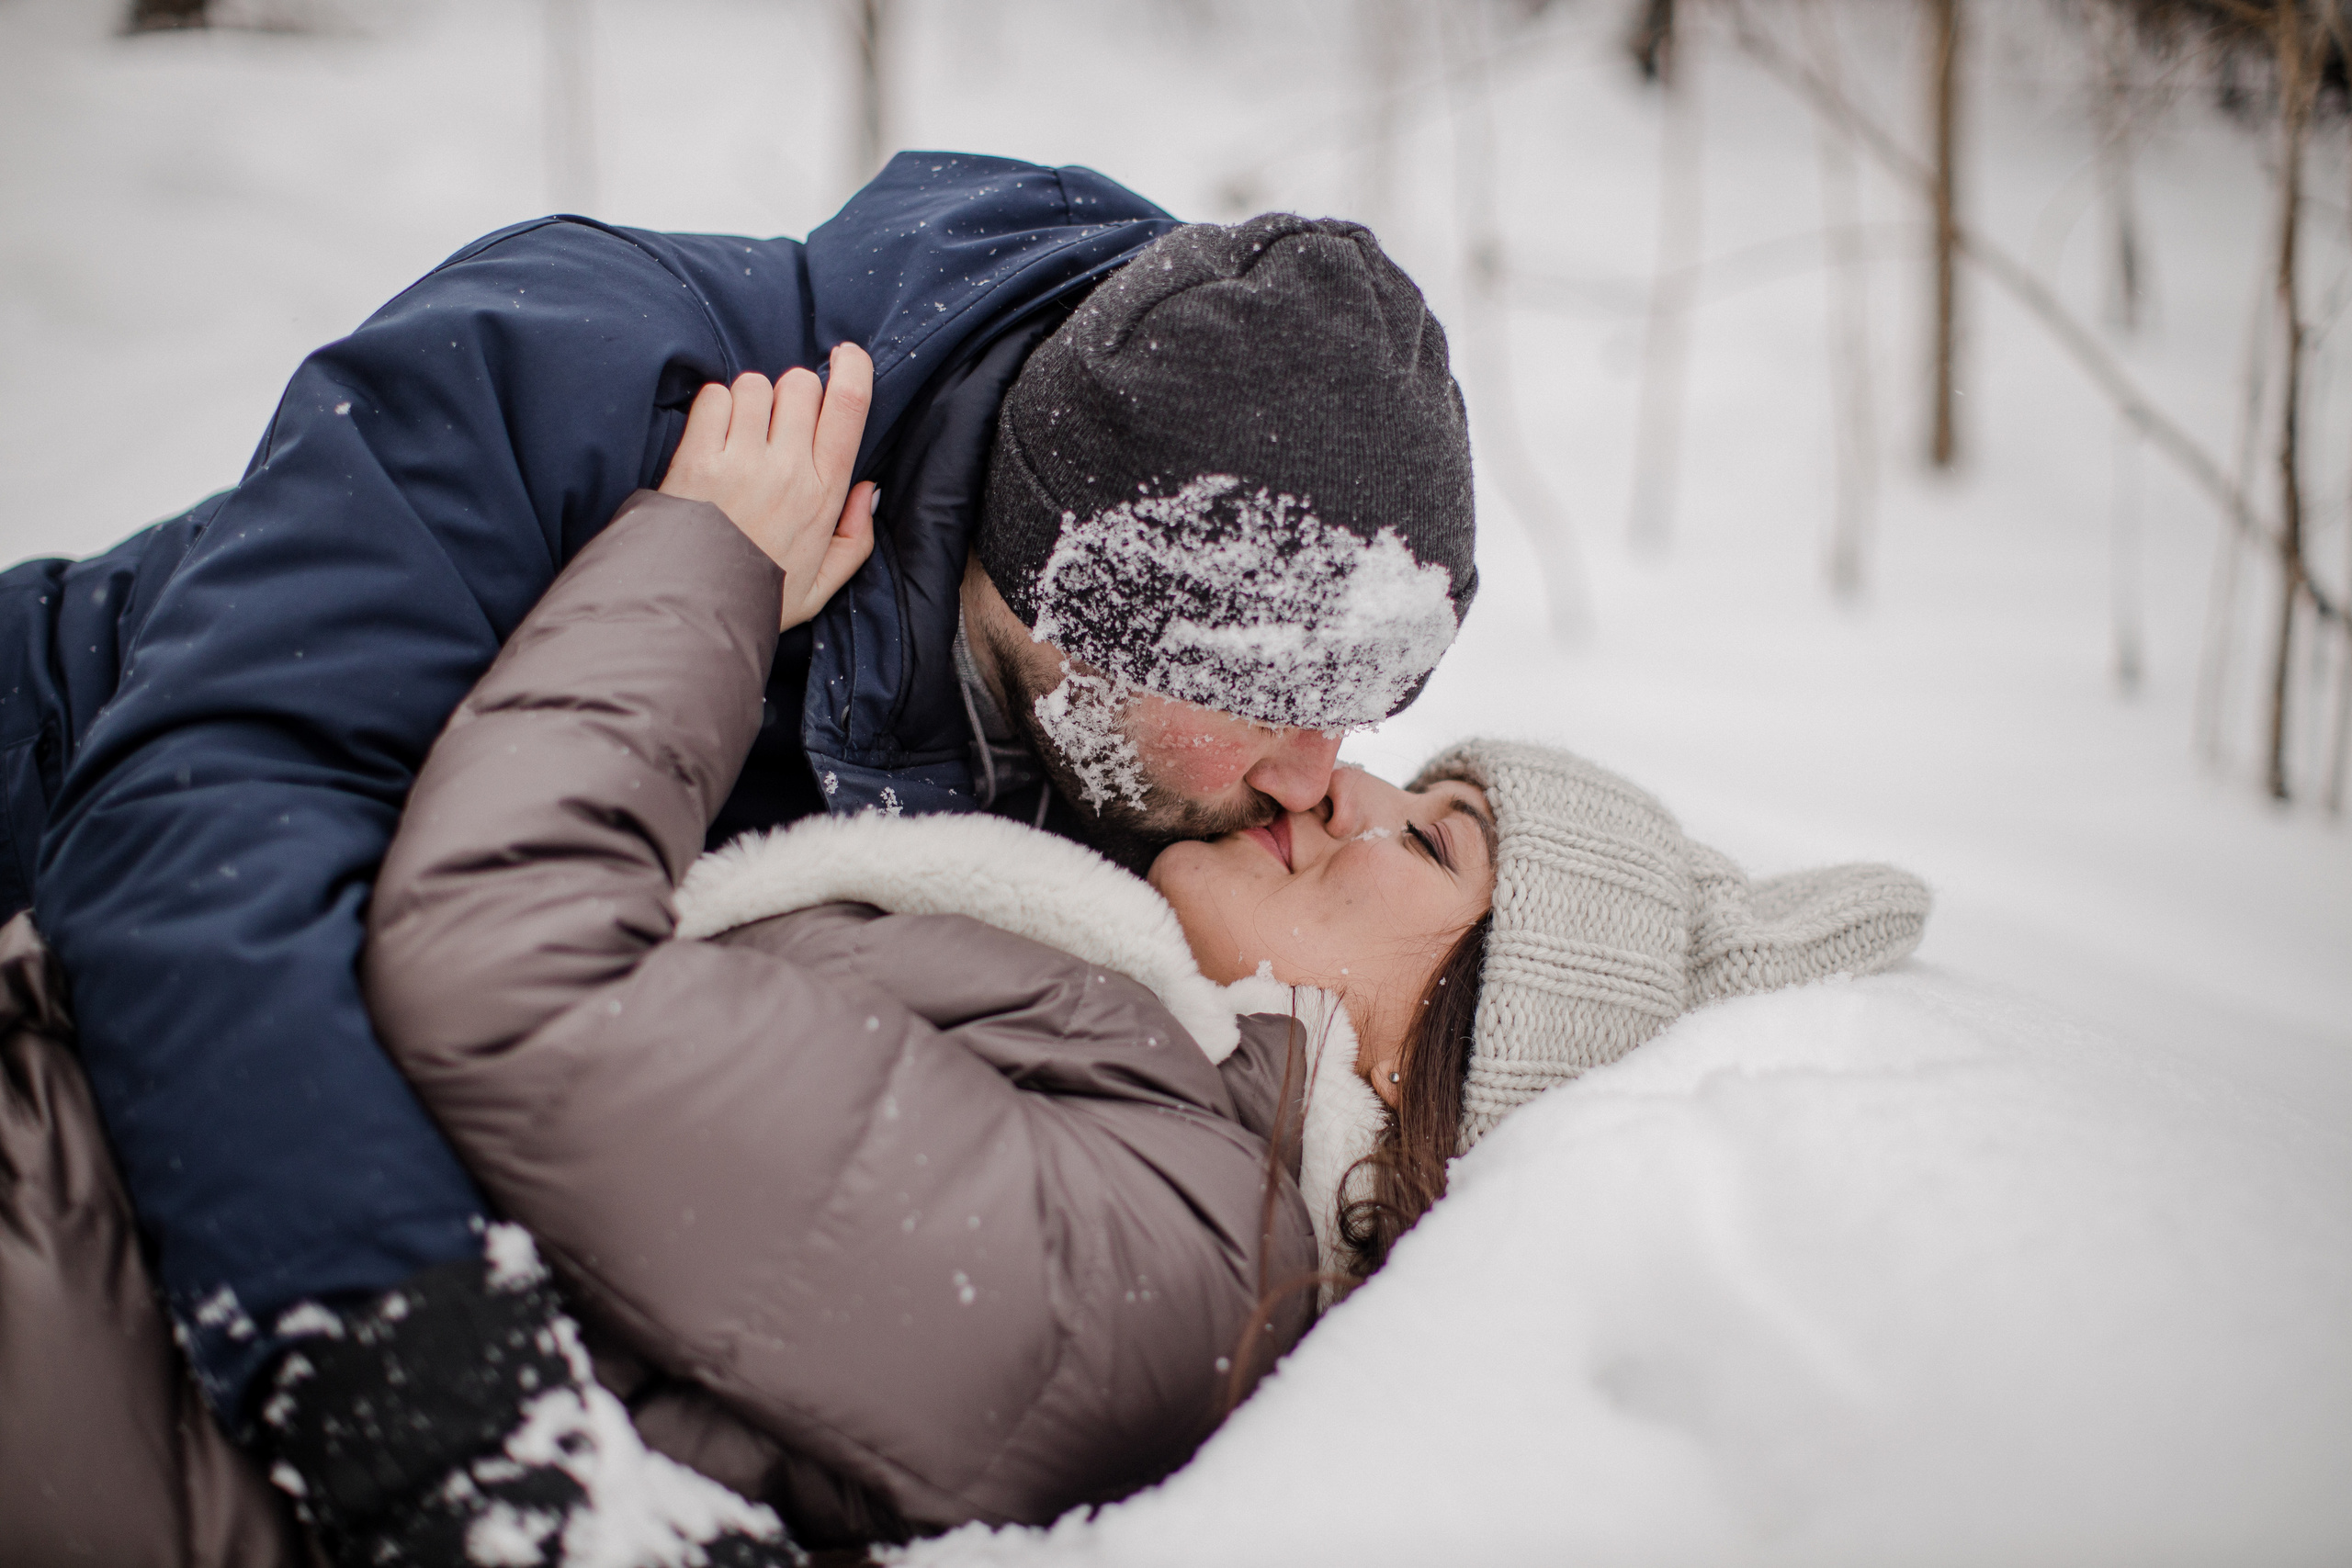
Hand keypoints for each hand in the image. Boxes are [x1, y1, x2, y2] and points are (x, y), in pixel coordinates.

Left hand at [659, 342, 877, 629]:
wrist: (695, 611)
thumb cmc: (759, 596)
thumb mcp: (824, 584)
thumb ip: (855, 539)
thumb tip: (868, 490)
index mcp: (825, 494)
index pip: (850, 408)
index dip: (853, 369)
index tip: (846, 356)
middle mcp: (789, 469)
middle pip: (801, 384)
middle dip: (791, 392)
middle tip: (777, 423)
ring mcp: (742, 461)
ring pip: (755, 385)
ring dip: (749, 401)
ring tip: (740, 435)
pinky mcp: (699, 458)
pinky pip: (714, 398)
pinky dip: (713, 409)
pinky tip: (712, 439)